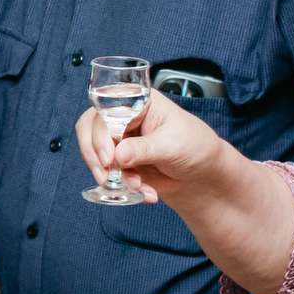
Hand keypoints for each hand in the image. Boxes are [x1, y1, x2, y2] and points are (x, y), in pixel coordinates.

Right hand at [73, 91, 229, 204]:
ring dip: (110, 174)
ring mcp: (120, 137)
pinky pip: (106, 171)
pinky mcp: (119, 159)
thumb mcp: (173, 146)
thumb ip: (145, 149)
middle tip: (106, 177)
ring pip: (94, 152)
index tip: (108, 158)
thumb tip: (118, 155)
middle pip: (90, 128)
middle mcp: (124, 115)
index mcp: (139, 100)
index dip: (100, 132)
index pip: (106, 109)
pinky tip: (144, 192)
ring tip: (137, 187)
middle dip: (96, 156)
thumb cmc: (196, 148)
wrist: (204, 174)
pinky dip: (120, 185)